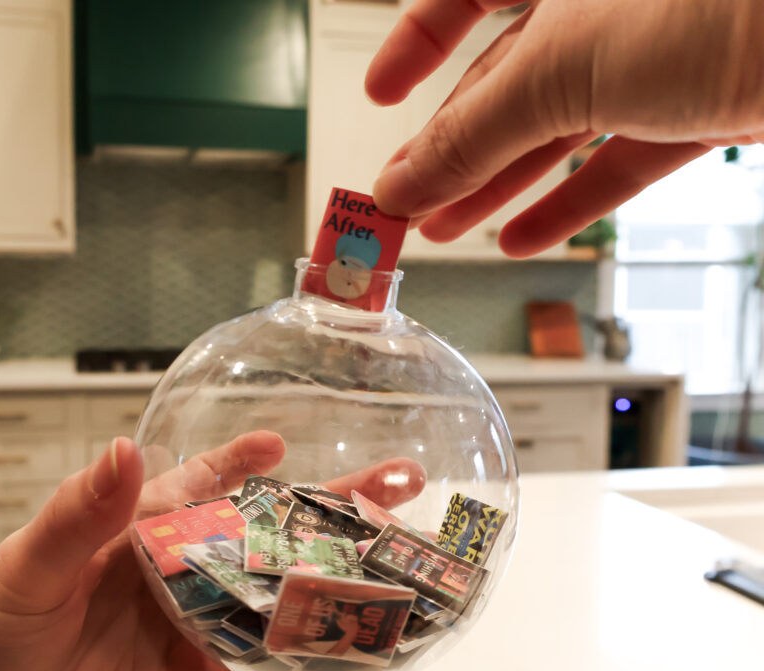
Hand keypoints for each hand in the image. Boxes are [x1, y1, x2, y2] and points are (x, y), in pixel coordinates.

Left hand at [0, 433, 424, 670]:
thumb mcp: (27, 570)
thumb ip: (77, 515)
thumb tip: (124, 449)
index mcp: (136, 535)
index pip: (197, 485)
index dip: (241, 461)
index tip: (279, 442)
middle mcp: (174, 577)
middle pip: (259, 538)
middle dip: (324, 514)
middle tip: (391, 492)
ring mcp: (190, 631)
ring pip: (271, 601)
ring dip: (330, 585)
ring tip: (394, 572)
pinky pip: (255, 665)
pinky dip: (299, 657)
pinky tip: (345, 647)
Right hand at [367, 0, 763, 256]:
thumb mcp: (565, 65)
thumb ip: (475, 130)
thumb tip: (402, 181)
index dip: (414, 43)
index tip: (381, 95)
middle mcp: (604, 1)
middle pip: (505, 77)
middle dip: (452, 145)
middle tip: (406, 201)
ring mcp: (656, 49)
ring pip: (557, 123)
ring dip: (498, 185)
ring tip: (447, 232)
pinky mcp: (700, 100)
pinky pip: (620, 154)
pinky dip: (573, 199)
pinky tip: (527, 235)